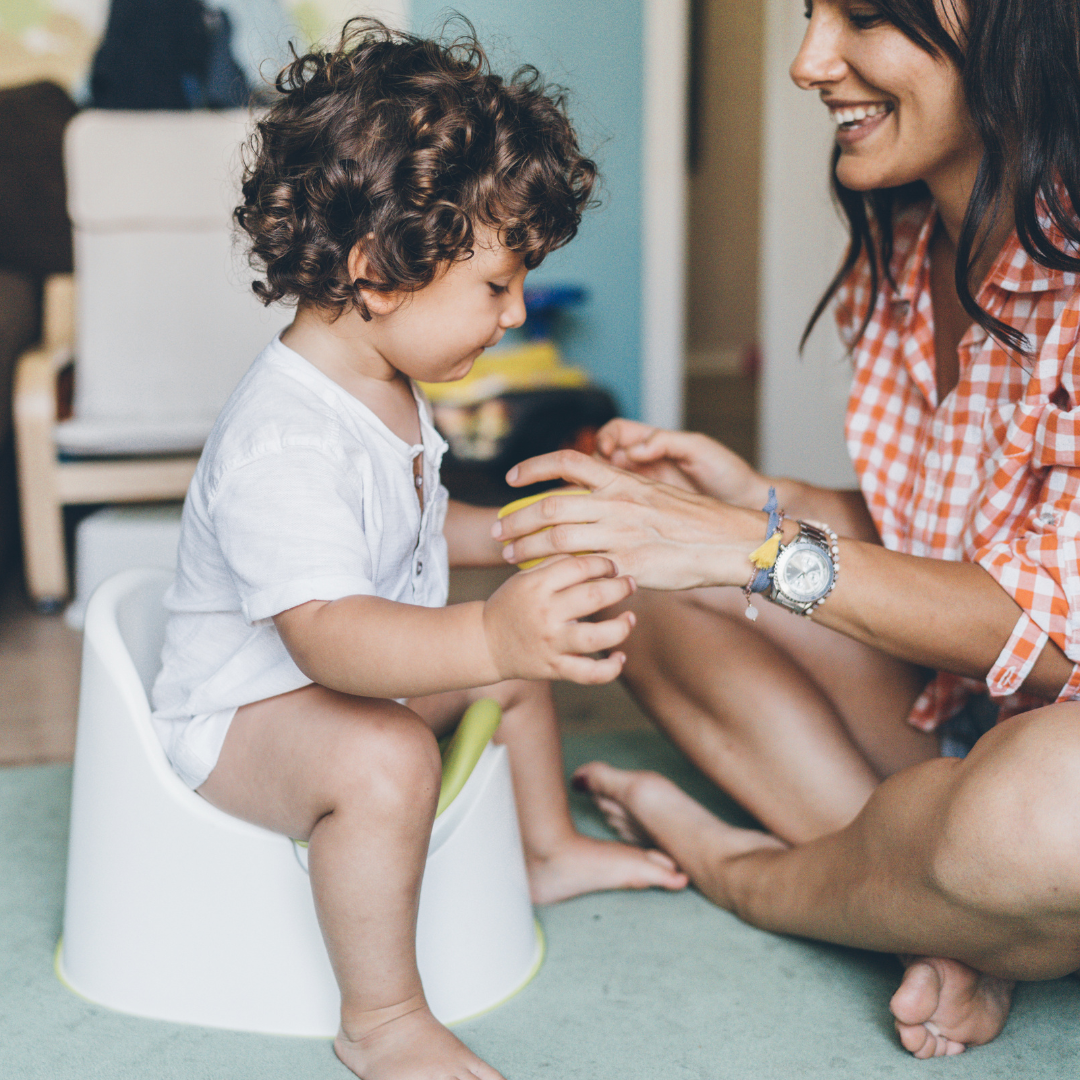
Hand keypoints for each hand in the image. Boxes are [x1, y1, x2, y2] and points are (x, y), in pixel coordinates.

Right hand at [482, 554, 636, 683]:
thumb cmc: (511, 605)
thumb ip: (556, 563)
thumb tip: (592, 551)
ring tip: (630, 618)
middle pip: (594, 596)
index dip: (603, 563)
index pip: (580, 566)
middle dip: (620, 588)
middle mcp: (545, 614)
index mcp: (537, 586)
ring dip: (621, 627)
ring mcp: (551, 643)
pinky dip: (610, 668)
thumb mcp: (525, 578)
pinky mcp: (554, 668)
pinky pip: (589, 673)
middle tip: (629, 584)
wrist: (485, 642)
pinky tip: (620, 657)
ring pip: (596, 637)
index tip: (612, 567)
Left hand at [494, 451, 766, 591]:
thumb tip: (592, 495)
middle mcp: (617, 503)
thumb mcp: (654, 494)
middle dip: (517, 518)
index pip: (567, 462)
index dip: (533, 468)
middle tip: (499, 530)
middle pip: (551, 505)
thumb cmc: (694, 521)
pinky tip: (542, 578)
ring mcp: (622, 534)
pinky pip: (582, 569)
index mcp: (622, 481)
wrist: (729, 542)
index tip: (510, 479)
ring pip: (557, 537)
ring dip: (526, 546)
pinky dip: (556, 572)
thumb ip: (621, 494)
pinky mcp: (629, 565)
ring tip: (509, 556)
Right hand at [596, 419, 767, 506]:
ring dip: (598, 491)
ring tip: (600, 501)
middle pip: (603, 459)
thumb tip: (634, 449)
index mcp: (653, 443)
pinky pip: (621, 508)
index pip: (616, 433)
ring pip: (607, 486)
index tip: (607, 451)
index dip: (605, 438)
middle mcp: (644, 465)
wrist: (746, 504)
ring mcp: (644, 489)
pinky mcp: (647, 512)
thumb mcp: (698, 449)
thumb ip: (665, 442)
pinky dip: (611, 510)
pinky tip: (613, 517)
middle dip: (593, 467)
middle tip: (597, 480)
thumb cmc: (727, 472)